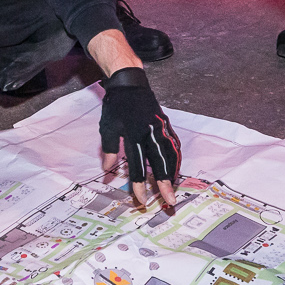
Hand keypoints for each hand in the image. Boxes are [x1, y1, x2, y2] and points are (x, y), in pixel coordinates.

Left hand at [98, 67, 179, 211]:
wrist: (130, 83)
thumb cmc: (116, 106)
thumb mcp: (107, 127)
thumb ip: (110, 149)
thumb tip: (108, 169)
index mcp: (134, 134)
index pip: (138, 165)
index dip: (140, 185)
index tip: (142, 200)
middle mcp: (150, 132)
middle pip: (160, 163)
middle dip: (165, 184)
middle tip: (170, 201)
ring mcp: (161, 128)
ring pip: (171, 155)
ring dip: (173, 173)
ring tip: (174, 188)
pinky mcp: (166, 124)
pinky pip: (174, 145)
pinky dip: (176, 159)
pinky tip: (176, 168)